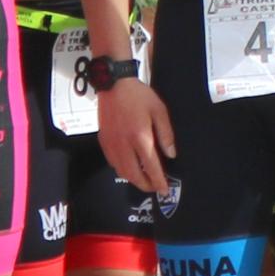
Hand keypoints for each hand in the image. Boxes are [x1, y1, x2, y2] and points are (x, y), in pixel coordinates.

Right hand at [99, 77, 177, 195]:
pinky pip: (113, 163)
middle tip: (155, 188)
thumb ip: (166, 134)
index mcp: (140, 137)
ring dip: (133, 180)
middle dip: (145, 185)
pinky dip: (123, 170)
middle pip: (134, 174)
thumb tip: (171, 155)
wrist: (113, 85)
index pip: (151, 166)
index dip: (158, 180)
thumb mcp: (159, 111)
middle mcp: (124, 145)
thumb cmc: (139, 96)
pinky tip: (130, 167)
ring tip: (145, 180)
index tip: (164, 190)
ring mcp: (111, 145)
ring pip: (121, 171)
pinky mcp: (103, 142)